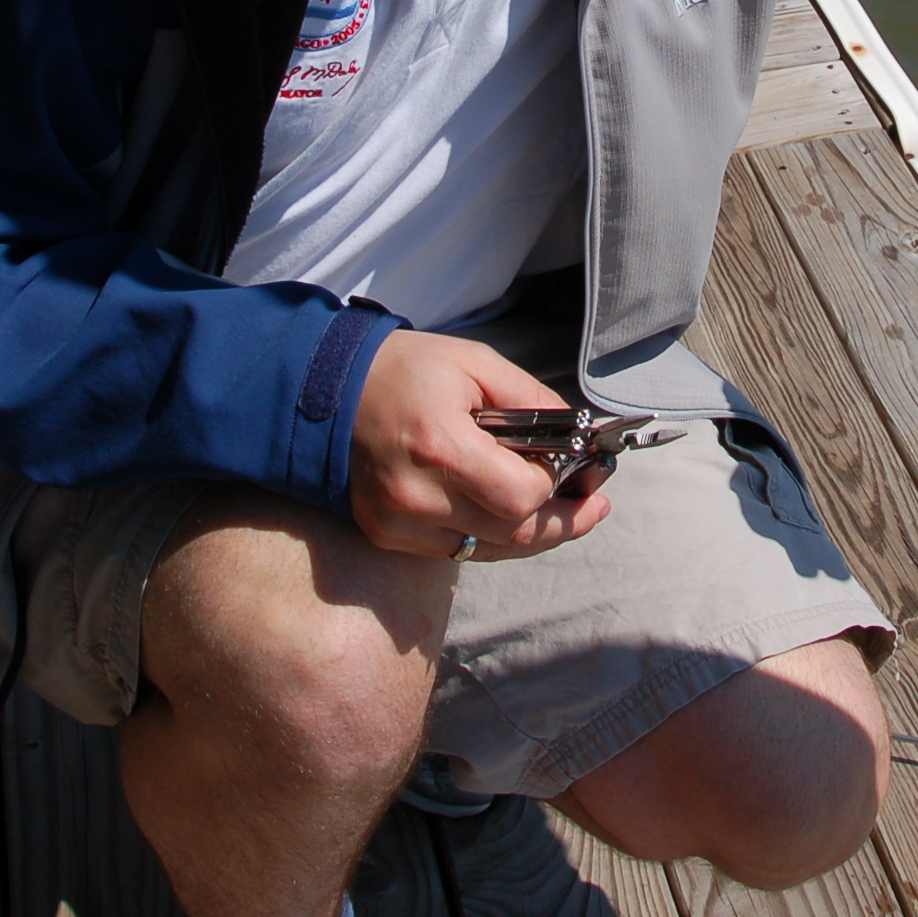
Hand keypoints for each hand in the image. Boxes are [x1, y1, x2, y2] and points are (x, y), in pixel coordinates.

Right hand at [348, 331, 609, 559]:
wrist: (324, 392)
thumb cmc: (401, 370)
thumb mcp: (474, 364)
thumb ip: (531, 399)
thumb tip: (578, 432)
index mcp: (439, 446)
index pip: (522, 496)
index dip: (554, 486)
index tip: (570, 468)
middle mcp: (417, 496)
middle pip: (513, 534)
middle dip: (561, 523)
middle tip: (593, 508)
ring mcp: (398, 524)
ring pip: (489, 551)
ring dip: (531, 536)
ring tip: (566, 518)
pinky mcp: (387, 536)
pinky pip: (456, 551)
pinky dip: (489, 538)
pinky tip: (508, 516)